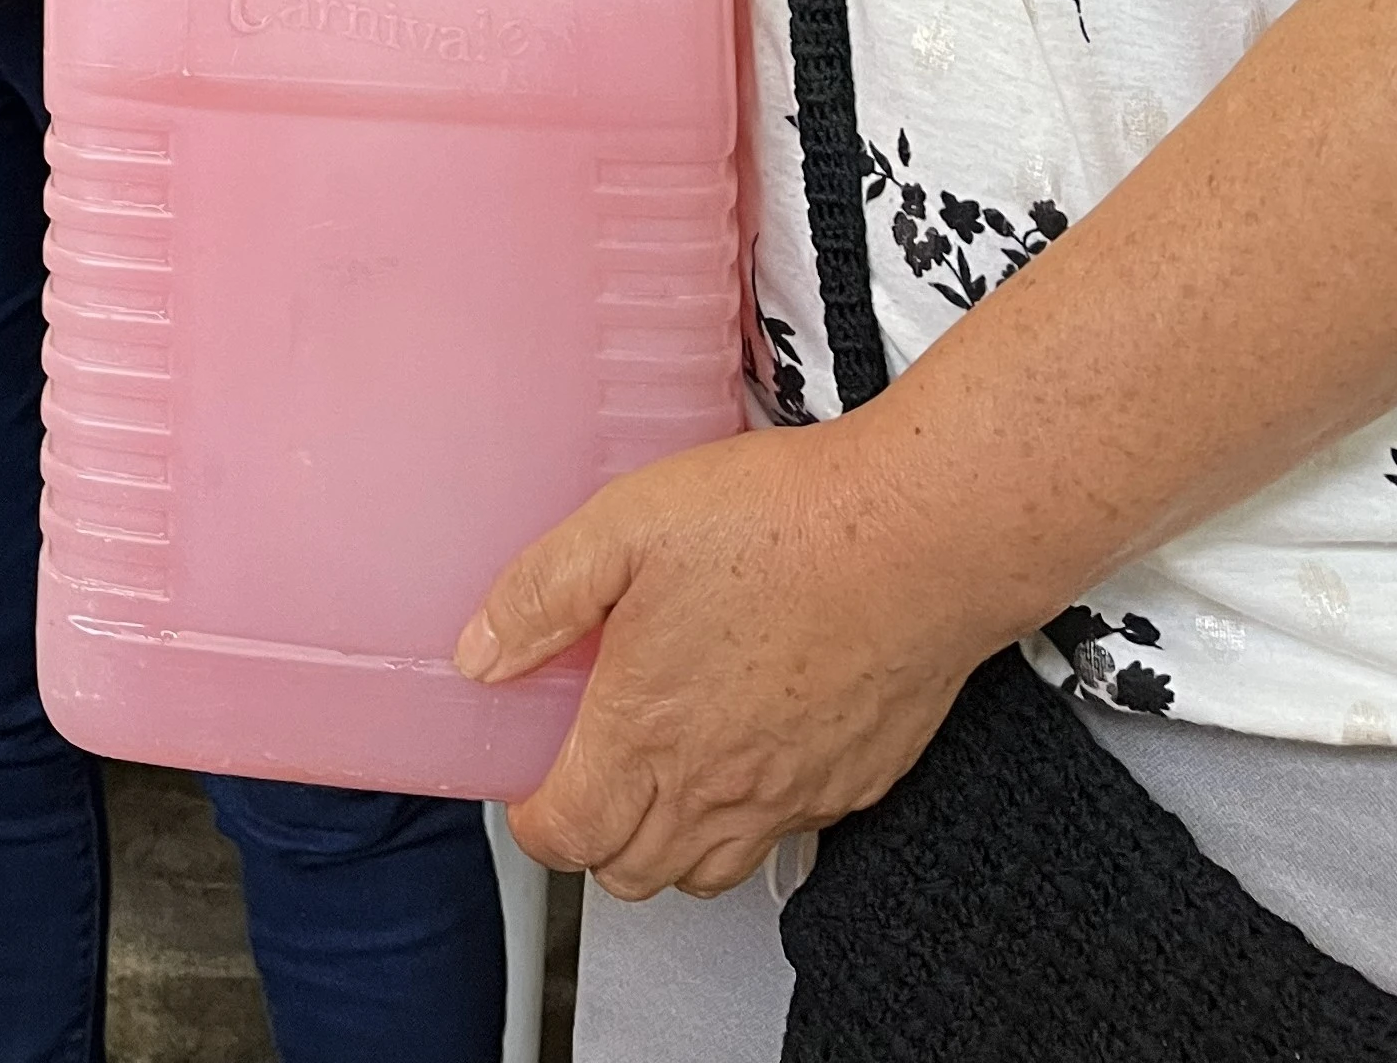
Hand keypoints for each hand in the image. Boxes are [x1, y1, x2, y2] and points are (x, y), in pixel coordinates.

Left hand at [460, 419, 993, 894]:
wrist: (915, 540)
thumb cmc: (781, 525)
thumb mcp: (624, 526)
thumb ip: (541, 595)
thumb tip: (481, 652)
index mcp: (647, 730)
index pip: (568, 835)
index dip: (534, 821)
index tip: (530, 785)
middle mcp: (716, 786)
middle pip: (632, 871)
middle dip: (594, 837)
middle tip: (586, 771)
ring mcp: (789, 796)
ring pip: (708, 872)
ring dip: (668, 841)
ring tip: (659, 767)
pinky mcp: (850, 785)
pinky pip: (783, 836)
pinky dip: (750, 817)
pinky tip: (748, 744)